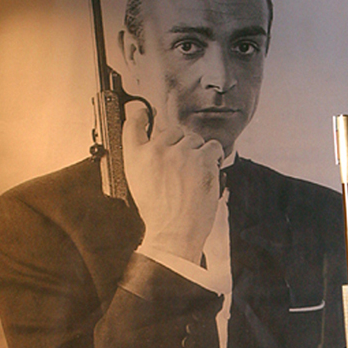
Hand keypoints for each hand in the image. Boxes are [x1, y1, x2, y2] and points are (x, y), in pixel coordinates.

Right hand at [123, 94, 223, 263]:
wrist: (174, 233)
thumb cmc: (159, 214)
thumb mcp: (138, 183)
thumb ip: (145, 159)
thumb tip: (158, 144)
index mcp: (136, 157)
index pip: (133, 124)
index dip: (142, 115)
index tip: (147, 114)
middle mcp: (156, 150)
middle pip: (173, 130)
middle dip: (180, 144)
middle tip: (183, 167)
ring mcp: (180, 153)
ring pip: (195, 139)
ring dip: (198, 153)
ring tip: (195, 174)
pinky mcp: (202, 160)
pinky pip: (213, 147)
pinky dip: (214, 157)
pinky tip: (208, 172)